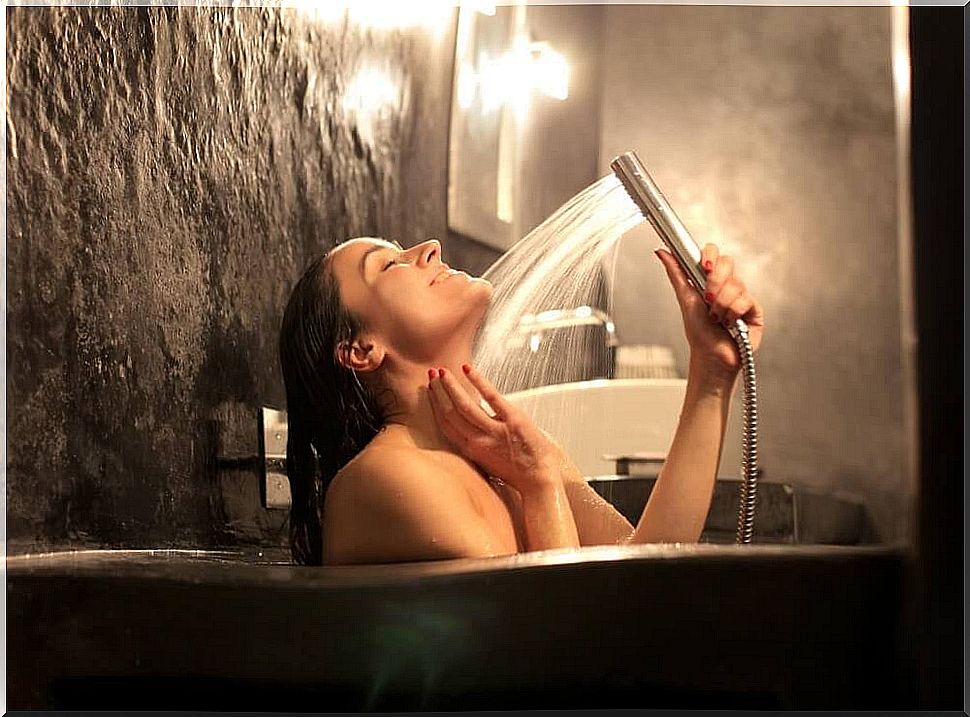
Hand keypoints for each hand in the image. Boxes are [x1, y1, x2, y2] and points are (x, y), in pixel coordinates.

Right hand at [427, 364, 562, 494]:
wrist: (539, 481)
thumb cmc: (516, 472)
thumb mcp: (487, 460)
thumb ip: (476, 443)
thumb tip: (469, 425)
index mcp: (472, 451)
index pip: (446, 424)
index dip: (435, 405)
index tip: (431, 391)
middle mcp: (479, 441)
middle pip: (451, 412)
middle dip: (439, 392)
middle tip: (432, 375)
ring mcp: (495, 431)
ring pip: (465, 405)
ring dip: (451, 386)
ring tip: (443, 372)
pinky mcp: (513, 420)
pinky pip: (491, 396)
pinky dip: (478, 380)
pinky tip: (467, 370)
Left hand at [654, 244, 764, 381]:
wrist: (710, 355)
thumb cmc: (698, 332)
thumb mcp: (685, 298)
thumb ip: (676, 273)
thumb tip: (662, 252)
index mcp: (711, 279)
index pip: (714, 253)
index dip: (710, 256)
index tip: (703, 267)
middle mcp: (728, 284)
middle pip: (728, 262)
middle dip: (714, 282)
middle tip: (708, 299)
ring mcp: (742, 295)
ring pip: (736, 284)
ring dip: (721, 305)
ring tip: (717, 318)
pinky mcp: (754, 309)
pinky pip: (746, 300)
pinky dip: (733, 313)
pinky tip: (730, 323)